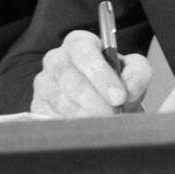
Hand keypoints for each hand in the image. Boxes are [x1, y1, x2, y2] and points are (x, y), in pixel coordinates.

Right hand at [31, 29, 151, 117]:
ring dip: (87, 117)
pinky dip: (73, 128)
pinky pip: (52, 120)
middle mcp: (56, 60)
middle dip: (96, 102)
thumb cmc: (115, 84)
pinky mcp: (37, 108)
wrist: (105, 105)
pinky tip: (87, 131)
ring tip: (104, 124)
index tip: (120, 97)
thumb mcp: (133, 71)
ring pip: (63, 103)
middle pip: (72, 81)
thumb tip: (127, 90)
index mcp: (78, 43)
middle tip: (114, 116)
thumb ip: (137, 73)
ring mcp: (43, 84)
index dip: (102, 76)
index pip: (84, 52)